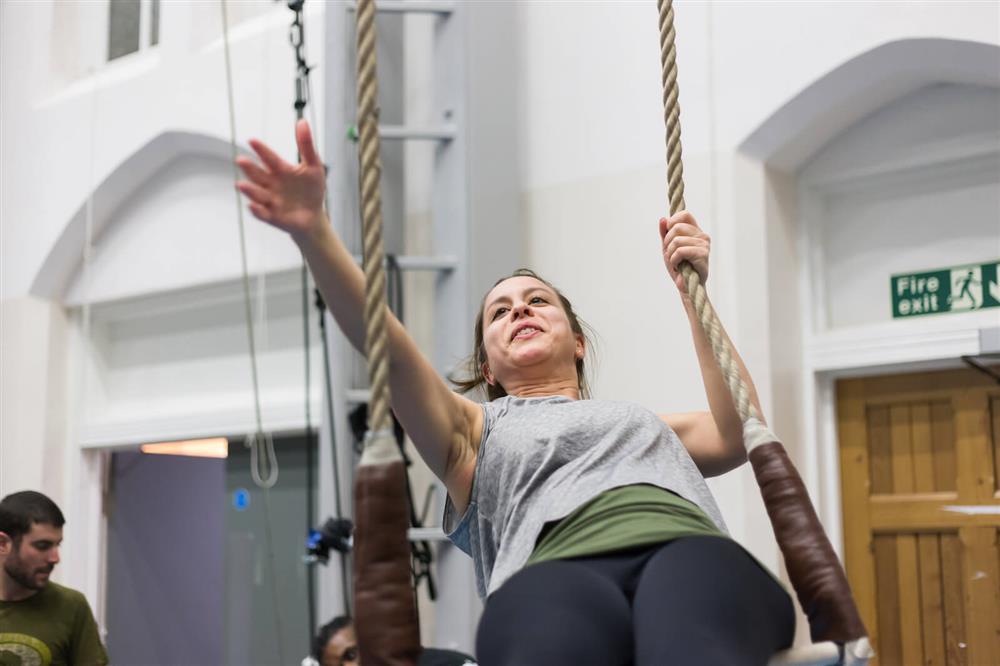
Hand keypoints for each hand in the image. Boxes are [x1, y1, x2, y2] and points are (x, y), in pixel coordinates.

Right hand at [235, 119, 326, 240]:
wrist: (314, 216)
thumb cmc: (311, 190)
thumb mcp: (313, 166)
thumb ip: (306, 146)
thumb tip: (302, 121)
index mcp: (280, 170)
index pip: (268, 158)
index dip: (261, 150)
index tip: (252, 140)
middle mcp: (271, 184)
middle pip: (258, 175)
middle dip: (249, 168)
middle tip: (241, 160)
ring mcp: (270, 201)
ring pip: (257, 194)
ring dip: (249, 190)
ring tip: (240, 184)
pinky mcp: (273, 217)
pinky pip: (263, 214)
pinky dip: (257, 210)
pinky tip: (253, 206)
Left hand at [659, 211, 710, 292]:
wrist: (686, 286)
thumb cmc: (679, 267)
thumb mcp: (668, 248)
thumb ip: (664, 233)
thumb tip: (662, 219)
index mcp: (695, 231)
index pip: (684, 215)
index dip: (672, 222)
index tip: (667, 236)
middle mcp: (702, 235)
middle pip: (677, 227)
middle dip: (667, 242)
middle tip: (670, 254)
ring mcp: (704, 245)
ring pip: (677, 240)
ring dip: (670, 254)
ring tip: (675, 262)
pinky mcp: (703, 255)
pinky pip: (680, 251)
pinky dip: (674, 260)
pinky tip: (677, 266)